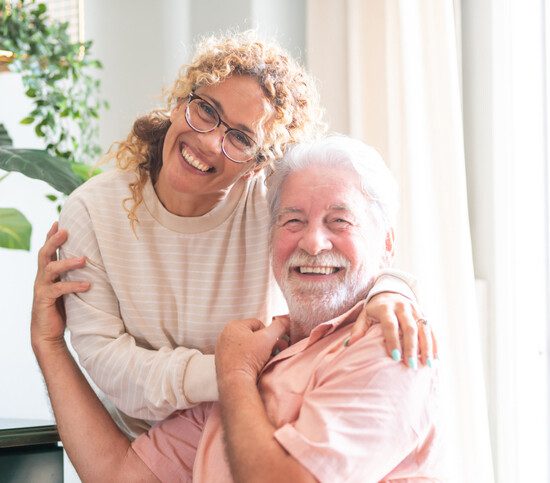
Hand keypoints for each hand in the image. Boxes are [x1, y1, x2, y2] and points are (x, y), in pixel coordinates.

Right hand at [31, 222, 89, 351]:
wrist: (48, 333)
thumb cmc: (62, 308)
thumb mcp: (68, 287)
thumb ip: (74, 275)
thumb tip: (94, 262)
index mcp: (47, 273)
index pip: (47, 250)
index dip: (51, 236)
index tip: (59, 221)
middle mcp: (41, 278)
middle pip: (44, 253)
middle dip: (53, 240)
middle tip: (66, 231)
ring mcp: (41, 288)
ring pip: (50, 269)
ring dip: (67, 262)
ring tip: (84, 260)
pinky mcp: (45, 301)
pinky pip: (58, 289)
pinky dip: (73, 285)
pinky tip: (87, 285)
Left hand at [215, 316, 289, 383]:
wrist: (235, 382)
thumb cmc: (249, 358)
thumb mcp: (268, 338)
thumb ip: (279, 326)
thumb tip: (286, 320)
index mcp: (233, 325)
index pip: (258, 324)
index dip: (269, 334)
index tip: (272, 344)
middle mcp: (225, 335)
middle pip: (252, 336)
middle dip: (265, 344)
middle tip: (273, 352)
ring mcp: (222, 349)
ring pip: (247, 347)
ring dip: (258, 352)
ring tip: (265, 361)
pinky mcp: (222, 362)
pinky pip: (240, 356)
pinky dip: (248, 360)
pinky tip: (254, 367)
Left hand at [346, 293, 437, 367]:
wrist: (391, 291)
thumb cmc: (375, 309)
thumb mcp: (365, 315)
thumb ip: (358, 329)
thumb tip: (348, 345)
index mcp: (386, 307)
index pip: (390, 324)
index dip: (393, 340)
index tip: (395, 357)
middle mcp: (403, 307)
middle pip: (409, 327)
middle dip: (411, 347)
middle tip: (410, 365)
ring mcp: (416, 310)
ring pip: (424, 328)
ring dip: (426, 347)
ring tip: (427, 364)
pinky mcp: (424, 314)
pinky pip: (432, 329)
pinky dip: (434, 344)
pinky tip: (435, 358)